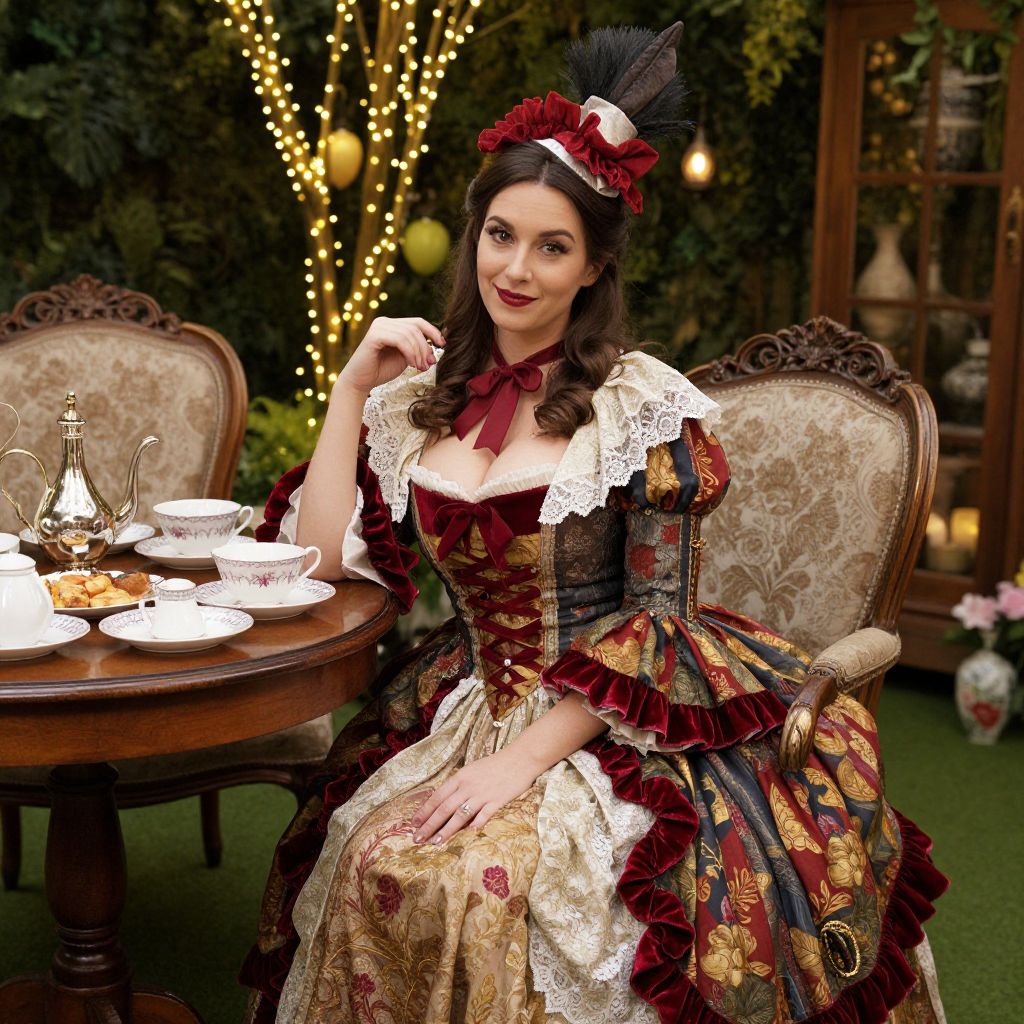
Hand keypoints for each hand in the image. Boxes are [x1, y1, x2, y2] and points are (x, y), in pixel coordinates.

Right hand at [337, 316, 444, 393]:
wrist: (360, 382)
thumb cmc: (382, 370)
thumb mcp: (406, 357)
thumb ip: (417, 348)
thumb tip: (438, 344)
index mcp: (392, 325)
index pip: (417, 322)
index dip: (433, 331)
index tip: (443, 345)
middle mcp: (385, 322)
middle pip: (415, 327)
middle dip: (426, 347)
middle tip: (428, 364)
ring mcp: (379, 327)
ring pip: (409, 334)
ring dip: (419, 352)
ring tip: (420, 367)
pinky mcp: (374, 336)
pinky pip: (400, 340)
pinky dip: (410, 353)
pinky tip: (412, 364)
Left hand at [410, 750, 539, 845]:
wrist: (520, 759)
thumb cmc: (495, 765)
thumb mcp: (472, 771)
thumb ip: (459, 785)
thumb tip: (444, 801)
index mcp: (460, 777)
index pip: (437, 796)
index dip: (425, 811)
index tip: (414, 823)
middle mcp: (468, 786)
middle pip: (444, 808)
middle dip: (429, 825)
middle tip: (417, 838)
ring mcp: (482, 794)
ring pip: (460, 815)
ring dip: (446, 830)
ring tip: (435, 842)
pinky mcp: (497, 801)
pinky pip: (483, 815)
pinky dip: (474, 824)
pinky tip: (467, 834)